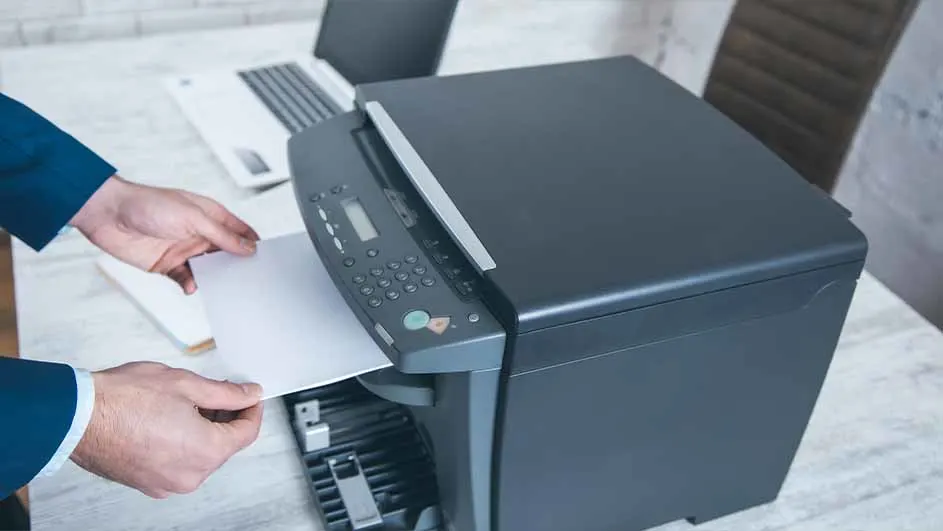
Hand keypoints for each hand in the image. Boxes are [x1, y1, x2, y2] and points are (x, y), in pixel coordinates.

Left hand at [70, 175, 258, 293]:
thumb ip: (222, 235)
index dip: (253, 243)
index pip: (240, 231)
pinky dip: (191, 285)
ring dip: (214, 278)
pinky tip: (192, 286)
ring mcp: (184, 249)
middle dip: (237, 265)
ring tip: (222, 286)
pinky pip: (186, 279)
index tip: (265, 259)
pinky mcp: (167, 265)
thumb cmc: (147, 204)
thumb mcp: (193, 217)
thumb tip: (248, 247)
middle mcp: (199, 232)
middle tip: (248, 278)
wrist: (108, 215)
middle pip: (227, 253)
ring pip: (208, 269)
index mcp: (210, 215)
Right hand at [70, 362, 263, 497]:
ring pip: (201, 456)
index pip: (247, 433)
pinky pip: (178, 464)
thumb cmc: (123, 399)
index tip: (250, 397)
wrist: (76, 417)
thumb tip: (248, 395)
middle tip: (217, 393)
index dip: (252, 410)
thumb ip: (225, 393)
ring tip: (186, 404)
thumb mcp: (186, 384)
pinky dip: (181, 444)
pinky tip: (170, 421)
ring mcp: (167, 483)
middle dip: (226, 419)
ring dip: (203, 431)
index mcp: (205, 451)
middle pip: (224, 446)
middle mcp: (190, 475)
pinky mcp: (148, 483)